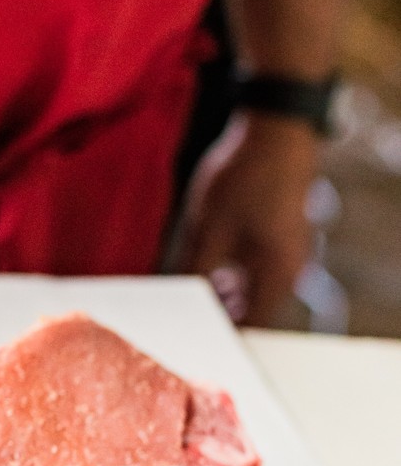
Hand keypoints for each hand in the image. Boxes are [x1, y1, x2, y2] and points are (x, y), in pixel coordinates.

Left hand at [181, 112, 319, 325]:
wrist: (276, 130)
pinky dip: (233, 275)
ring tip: (188, 286)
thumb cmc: (245, 175)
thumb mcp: (208, 227)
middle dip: (214, 315)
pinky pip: (258, 272)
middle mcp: (289, 273)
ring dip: (222, 295)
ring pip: (252, 292)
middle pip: (250, 313)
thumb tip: (175, 303)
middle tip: (176, 311)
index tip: (181, 333)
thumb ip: (193, 270)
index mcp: (275, 276)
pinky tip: (209, 265)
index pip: (246, 328)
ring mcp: (290, 256)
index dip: (213, 335)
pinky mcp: (283, 240)